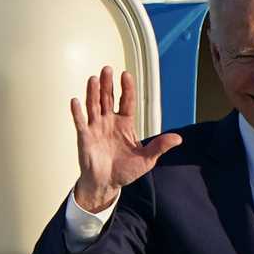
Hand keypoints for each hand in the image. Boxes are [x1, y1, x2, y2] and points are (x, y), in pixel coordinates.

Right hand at [71, 66, 181, 211]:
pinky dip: (77, 112)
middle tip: (107, 69)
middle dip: (107, 84)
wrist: (107, 184)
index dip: (127, 88)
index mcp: (125, 124)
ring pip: (94, 106)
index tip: (126, 74)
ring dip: (93, 93)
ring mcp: (96, 128)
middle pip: (108, 98)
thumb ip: (160, 146)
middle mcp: (110, 121)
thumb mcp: (147, 159)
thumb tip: (178, 138)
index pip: (127, 101)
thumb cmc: (125, 171)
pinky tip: (75, 101)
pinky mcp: (85, 137)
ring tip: (94, 79)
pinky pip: (80, 122)